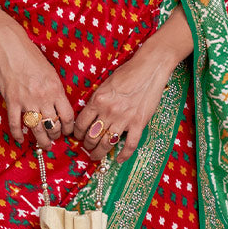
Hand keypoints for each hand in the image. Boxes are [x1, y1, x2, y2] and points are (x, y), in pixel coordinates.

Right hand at [0, 10, 74, 147]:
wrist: (11, 47)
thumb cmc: (31, 57)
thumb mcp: (51, 73)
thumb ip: (55, 90)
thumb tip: (59, 107)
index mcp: (55, 89)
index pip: (68, 116)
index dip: (69, 128)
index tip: (67, 132)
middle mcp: (43, 97)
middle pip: (53, 125)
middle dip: (55, 136)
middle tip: (54, 139)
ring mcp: (27, 101)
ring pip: (37, 128)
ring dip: (41, 140)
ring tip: (44, 145)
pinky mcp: (12, 101)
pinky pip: (15, 123)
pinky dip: (17, 134)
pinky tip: (20, 140)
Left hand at [74, 47, 174, 162]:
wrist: (150, 69)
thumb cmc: (128, 73)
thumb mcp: (105, 84)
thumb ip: (97, 100)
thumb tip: (90, 115)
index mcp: (97, 101)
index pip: (81, 124)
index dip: (78, 134)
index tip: (78, 137)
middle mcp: (108, 112)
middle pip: (92, 136)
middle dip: (87, 146)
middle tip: (87, 148)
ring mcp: (124, 119)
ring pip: (106, 143)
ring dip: (99, 153)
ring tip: (97, 156)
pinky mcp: (138, 123)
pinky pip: (129, 145)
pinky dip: (123, 155)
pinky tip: (118, 160)